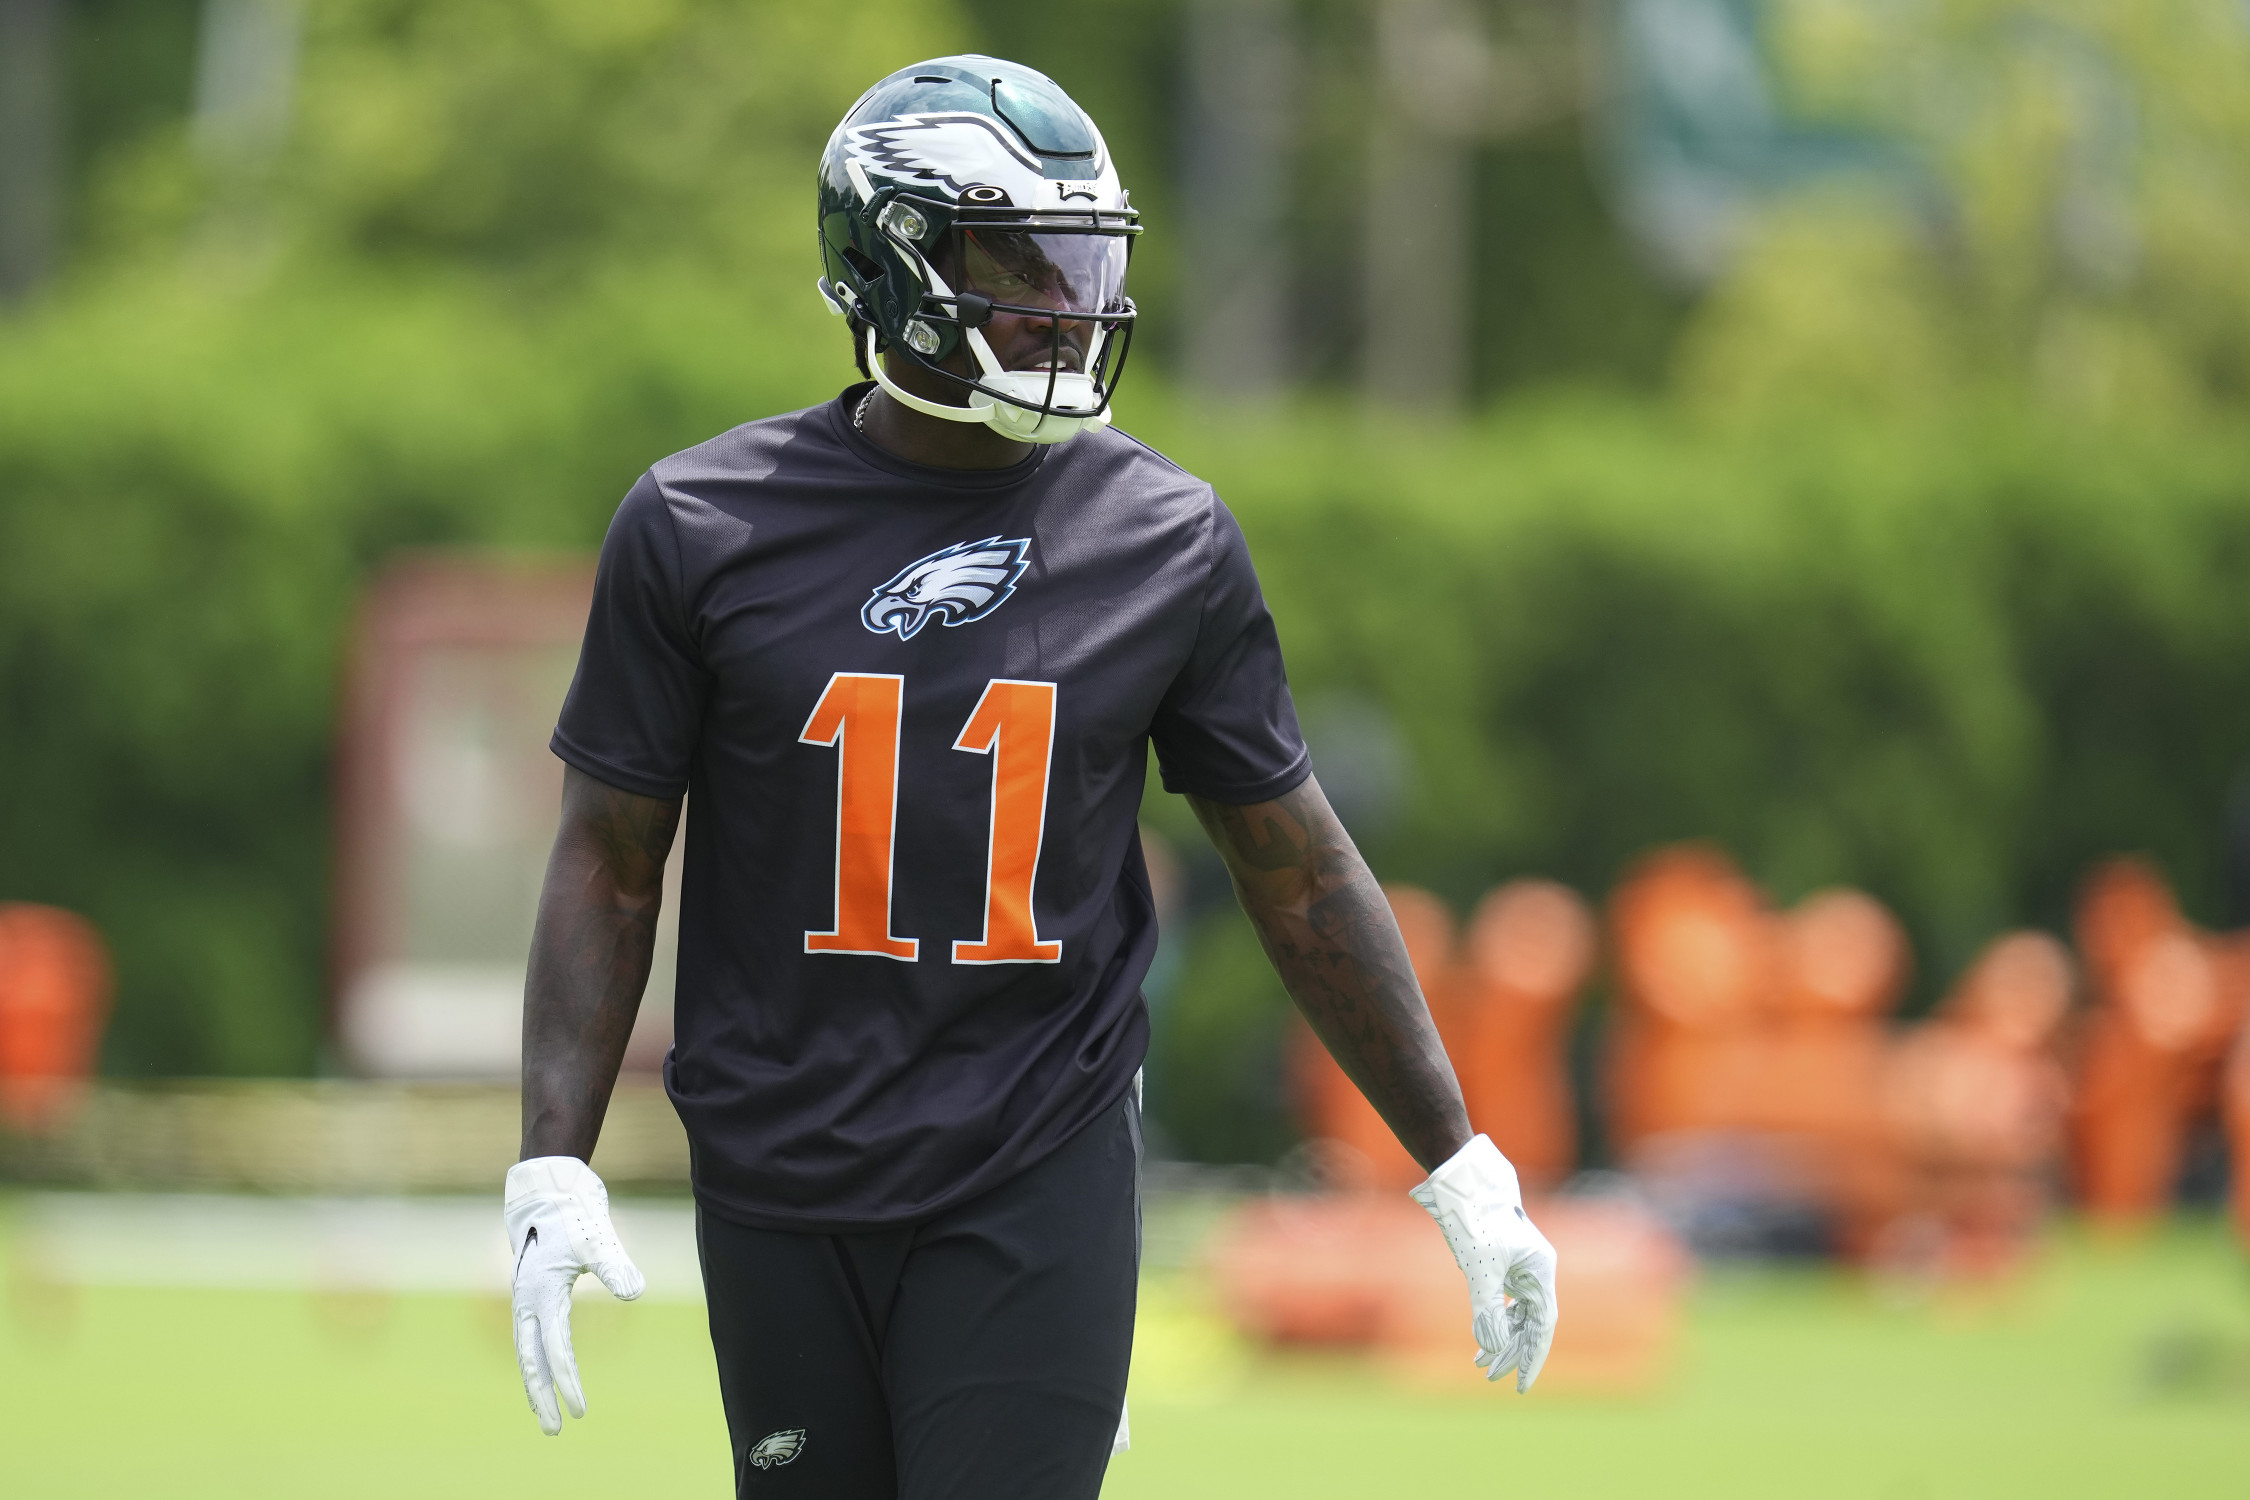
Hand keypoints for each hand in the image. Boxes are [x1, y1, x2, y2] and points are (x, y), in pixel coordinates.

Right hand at [505, 1156, 645, 1433]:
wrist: (547, 1188)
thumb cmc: (572, 1214)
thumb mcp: (596, 1239)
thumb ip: (615, 1267)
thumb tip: (636, 1294)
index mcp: (540, 1295)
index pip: (555, 1351)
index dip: (567, 1382)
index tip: (580, 1411)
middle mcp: (526, 1302)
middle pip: (530, 1362)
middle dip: (541, 1397)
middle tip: (554, 1431)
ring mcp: (525, 1298)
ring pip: (527, 1351)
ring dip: (537, 1382)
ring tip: (545, 1411)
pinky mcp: (532, 1292)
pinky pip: (530, 1336)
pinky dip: (536, 1359)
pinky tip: (547, 1371)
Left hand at [1409, 1134, 1558, 1391]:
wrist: (1463, 1181)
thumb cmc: (1475, 1220)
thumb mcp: (1479, 1268)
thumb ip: (1487, 1309)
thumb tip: (1493, 1348)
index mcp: (1540, 1271)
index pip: (1544, 1326)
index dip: (1533, 1357)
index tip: (1521, 1385)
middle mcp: (1535, 1271)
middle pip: (1530, 1324)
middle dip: (1512, 1353)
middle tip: (1492, 1378)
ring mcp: (1520, 1266)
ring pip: (1517, 1314)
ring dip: (1501, 1339)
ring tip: (1480, 1365)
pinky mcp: (1504, 1262)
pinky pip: (1505, 1301)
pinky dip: (1493, 1319)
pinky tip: (1480, 1337)